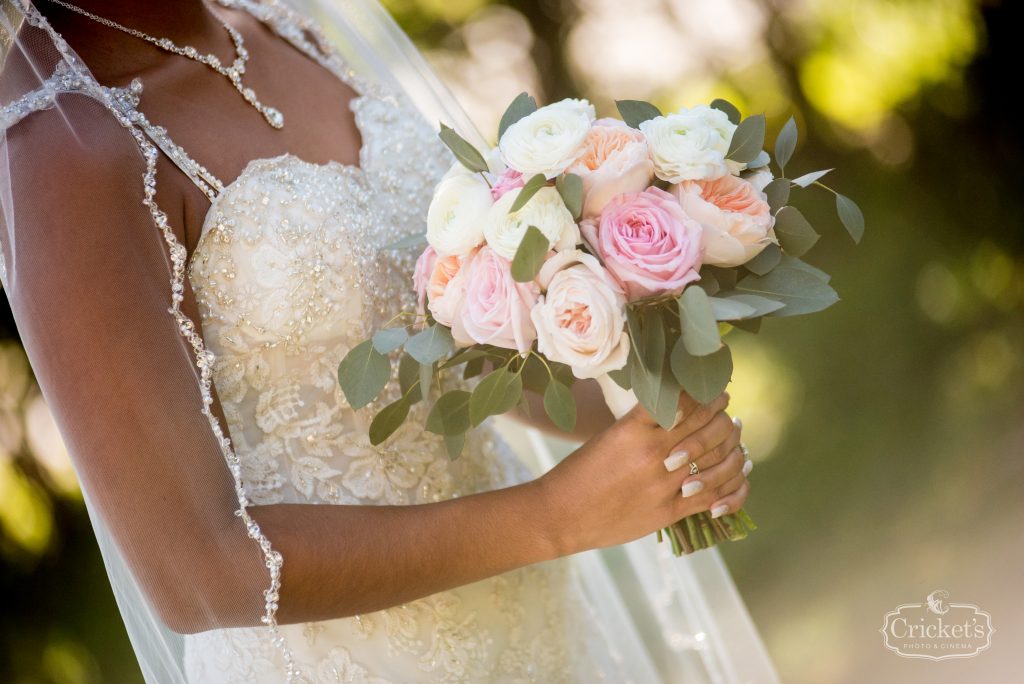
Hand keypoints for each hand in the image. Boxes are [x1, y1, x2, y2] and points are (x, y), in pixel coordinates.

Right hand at [534, 390, 749, 554]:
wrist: (560, 514)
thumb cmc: (581, 472)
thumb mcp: (610, 437)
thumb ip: (643, 425)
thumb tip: (676, 410)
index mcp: (635, 429)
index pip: (684, 404)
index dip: (705, 394)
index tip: (714, 388)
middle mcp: (652, 454)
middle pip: (705, 428)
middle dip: (722, 415)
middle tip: (726, 406)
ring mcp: (662, 485)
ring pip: (715, 460)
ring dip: (732, 445)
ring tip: (734, 433)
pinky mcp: (667, 512)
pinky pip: (713, 497)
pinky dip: (731, 483)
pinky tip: (737, 470)